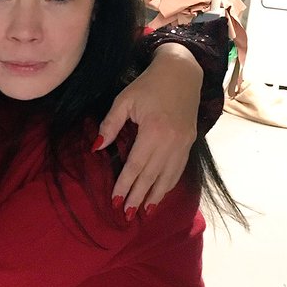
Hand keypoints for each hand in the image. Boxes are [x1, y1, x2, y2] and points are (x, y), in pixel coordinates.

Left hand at [97, 45, 202, 210]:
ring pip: (168, 176)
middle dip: (138, 196)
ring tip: (145, 212)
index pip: (136, 165)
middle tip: (127, 214)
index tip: (115, 201)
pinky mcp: (190, 142)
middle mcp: (172, 141)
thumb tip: (96, 147)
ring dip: (156, 196)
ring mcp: (183, 143)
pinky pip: (179, 169)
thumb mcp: (124, 100)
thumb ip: (110, 125)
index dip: (125, 184)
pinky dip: (169, 184)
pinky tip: (161, 193)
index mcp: (154, 130)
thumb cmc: (149, 84)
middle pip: (152, 176)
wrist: (182, 71)